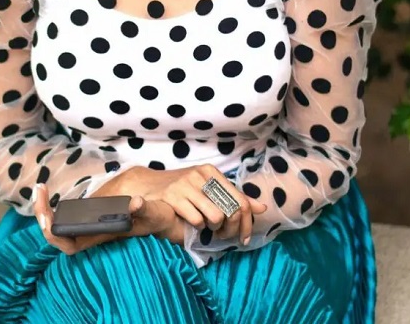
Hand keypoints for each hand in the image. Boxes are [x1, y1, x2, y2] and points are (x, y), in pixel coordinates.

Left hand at [33, 184, 184, 254]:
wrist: (164, 218)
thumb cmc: (158, 219)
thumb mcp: (155, 213)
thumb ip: (145, 209)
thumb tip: (134, 202)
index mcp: (102, 237)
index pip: (69, 246)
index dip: (54, 234)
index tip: (46, 216)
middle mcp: (92, 234)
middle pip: (58, 234)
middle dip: (43, 215)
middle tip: (39, 190)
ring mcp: (91, 225)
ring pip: (60, 224)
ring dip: (46, 209)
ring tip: (41, 188)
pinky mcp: (93, 215)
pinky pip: (68, 215)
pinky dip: (57, 205)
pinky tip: (52, 192)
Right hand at [93, 165, 266, 244]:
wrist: (147, 185)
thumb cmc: (182, 188)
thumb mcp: (207, 188)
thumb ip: (233, 197)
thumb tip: (262, 207)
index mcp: (211, 172)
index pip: (240, 200)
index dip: (245, 223)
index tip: (244, 238)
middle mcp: (200, 175)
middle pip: (230, 210)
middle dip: (229, 228)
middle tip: (222, 234)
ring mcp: (186, 184)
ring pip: (215, 216)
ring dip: (212, 228)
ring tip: (206, 226)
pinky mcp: (174, 196)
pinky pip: (197, 220)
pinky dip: (197, 227)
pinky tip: (192, 223)